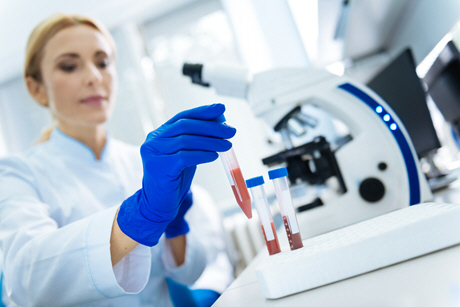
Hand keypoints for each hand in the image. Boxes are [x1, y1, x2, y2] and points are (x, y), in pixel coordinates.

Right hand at [117, 104, 235, 245]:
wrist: (158, 203)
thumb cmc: (174, 178)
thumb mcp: (186, 155)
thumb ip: (197, 140)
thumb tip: (220, 125)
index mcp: (159, 134)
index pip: (183, 117)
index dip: (203, 112)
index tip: (221, 109)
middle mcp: (153, 140)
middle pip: (185, 126)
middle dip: (211, 127)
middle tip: (231, 131)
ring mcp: (153, 153)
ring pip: (186, 141)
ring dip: (211, 142)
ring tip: (227, 145)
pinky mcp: (159, 167)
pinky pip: (185, 157)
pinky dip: (202, 155)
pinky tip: (214, 156)